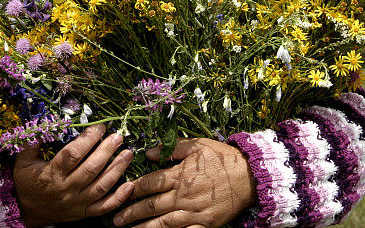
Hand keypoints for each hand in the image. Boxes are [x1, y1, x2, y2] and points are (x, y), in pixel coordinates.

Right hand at [12, 123, 134, 226]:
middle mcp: (66, 189)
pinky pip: (104, 207)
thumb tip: (44, 123)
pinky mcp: (83, 213)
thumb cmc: (27, 183)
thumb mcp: (22, 162)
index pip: (73, 154)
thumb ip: (31, 143)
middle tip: (118, 136)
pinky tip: (130, 184)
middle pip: (91, 169)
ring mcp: (77, 203)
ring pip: (101, 186)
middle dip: (107, 151)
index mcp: (52, 174)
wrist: (26, 212)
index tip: (99, 127)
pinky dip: (119, 197)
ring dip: (117, 169)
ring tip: (128, 153)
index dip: (88, 139)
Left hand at [112, 138, 255, 227]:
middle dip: (131, 212)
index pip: (150, 183)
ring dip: (143, 227)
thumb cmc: (222, 158)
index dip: (133, 188)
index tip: (120, 191)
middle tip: (115, 218)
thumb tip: (148, 151)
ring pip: (163, 223)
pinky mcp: (204, 225)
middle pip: (151, 205)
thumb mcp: (197, 145)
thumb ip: (172, 147)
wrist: (249, 176)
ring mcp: (194, 213)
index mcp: (180, 175)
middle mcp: (184, 195)